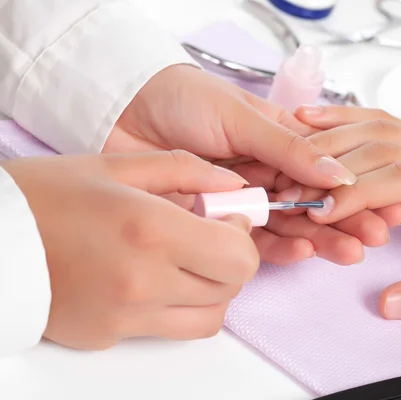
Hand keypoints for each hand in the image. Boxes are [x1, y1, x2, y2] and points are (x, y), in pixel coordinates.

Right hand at [2, 151, 258, 349]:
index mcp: (151, 230)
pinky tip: (151, 279)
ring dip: (211, 290)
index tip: (228, 220)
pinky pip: (167, 329)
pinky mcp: (108, 335)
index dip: (244, 236)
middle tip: (211, 238)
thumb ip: (184, 169)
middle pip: (231, 288)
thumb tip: (232, 181)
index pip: (239, 256)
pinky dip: (174, 307)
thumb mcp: (115, 167)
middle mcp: (144, 281)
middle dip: (232, 261)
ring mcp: (126, 316)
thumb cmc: (44, 196)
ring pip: (208, 318)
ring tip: (186, 261)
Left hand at [105, 65, 389, 265]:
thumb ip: (288, 148)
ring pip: (289, 225)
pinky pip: (252, 241)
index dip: (357, 188)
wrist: (123, 108)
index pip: (325, 170)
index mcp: (278, 142)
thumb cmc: (183, 99)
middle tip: (375, 236)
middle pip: (314, 202)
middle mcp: (266, 173)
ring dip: (321, 238)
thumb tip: (339, 171)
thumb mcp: (241, 116)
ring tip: (351, 250)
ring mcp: (243, 200)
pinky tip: (304, 251)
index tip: (386, 205)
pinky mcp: (215, 223)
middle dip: (348, 219)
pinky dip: (277, 247)